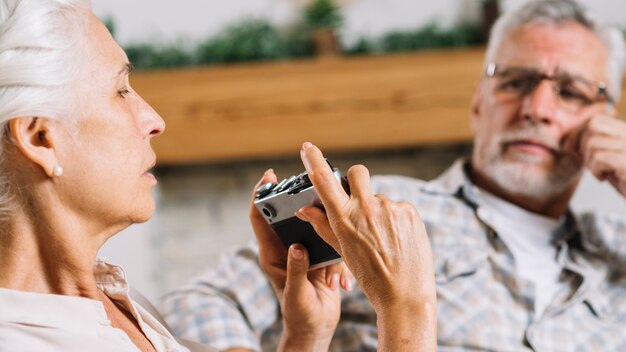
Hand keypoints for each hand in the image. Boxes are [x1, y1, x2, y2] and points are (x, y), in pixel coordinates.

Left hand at [249, 170, 352, 350]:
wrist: (316, 330)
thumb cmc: (300, 316)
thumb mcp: (296, 294)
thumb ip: (296, 270)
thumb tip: (297, 247)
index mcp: (272, 254)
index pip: (260, 218)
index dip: (261, 195)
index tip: (269, 176)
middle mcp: (287, 248)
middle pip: (289, 214)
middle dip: (302, 203)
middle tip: (315, 190)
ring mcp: (305, 251)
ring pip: (315, 226)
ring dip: (327, 235)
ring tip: (333, 258)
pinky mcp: (322, 256)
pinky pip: (332, 244)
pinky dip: (339, 261)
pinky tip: (341, 282)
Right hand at [295, 142, 436, 350]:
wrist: (405, 294)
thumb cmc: (370, 276)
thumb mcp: (342, 251)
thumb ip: (323, 225)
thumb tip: (305, 209)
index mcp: (344, 218)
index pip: (323, 180)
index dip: (314, 160)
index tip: (308, 147)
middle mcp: (366, 207)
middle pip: (357, 173)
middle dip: (355, 181)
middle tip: (358, 203)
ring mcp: (390, 208)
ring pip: (379, 197)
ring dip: (378, 211)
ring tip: (384, 239)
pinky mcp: (409, 211)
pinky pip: (397, 207)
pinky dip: (395, 220)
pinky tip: (397, 240)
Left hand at [564, 114, 625, 196]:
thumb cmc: (625, 179)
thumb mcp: (609, 158)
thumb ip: (596, 146)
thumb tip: (567, 143)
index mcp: (625, 132)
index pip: (596, 120)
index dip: (580, 134)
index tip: (577, 151)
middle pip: (592, 126)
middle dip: (582, 145)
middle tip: (589, 162)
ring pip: (593, 143)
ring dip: (590, 161)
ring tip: (600, 172)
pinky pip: (599, 158)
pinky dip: (596, 171)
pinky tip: (605, 178)